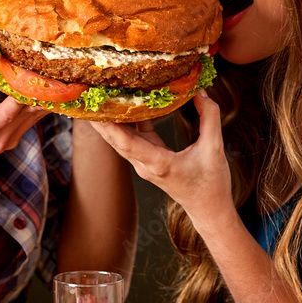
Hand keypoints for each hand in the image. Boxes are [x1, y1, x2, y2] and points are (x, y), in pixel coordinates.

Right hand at [0, 63, 48, 175]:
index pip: (6, 114)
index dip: (20, 95)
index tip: (29, 75)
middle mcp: (0, 140)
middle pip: (26, 112)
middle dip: (36, 89)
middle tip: (43, 64)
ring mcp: (12, 140)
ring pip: (35, 113)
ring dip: (41, 93)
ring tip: (46, 69)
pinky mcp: (18, 136)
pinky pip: (33, 115)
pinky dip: (36, 99)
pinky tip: (39, 83)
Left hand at [89, 91, 232, 226]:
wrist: (209, 209)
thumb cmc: (211, 184)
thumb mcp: (215, 149)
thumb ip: (209, 118)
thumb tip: (200, 93)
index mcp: (159, 164)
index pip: (127, 143)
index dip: (110, 125)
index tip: (95, 108)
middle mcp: (146, 165)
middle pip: (116, 140)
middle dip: (99, 119)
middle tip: (86, 95)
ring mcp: (145, 163)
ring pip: (122, 139)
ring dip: (110, 119)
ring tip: (99, 96)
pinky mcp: (150, 159)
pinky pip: (134, 138)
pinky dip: (130, 121)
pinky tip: (128, 103)